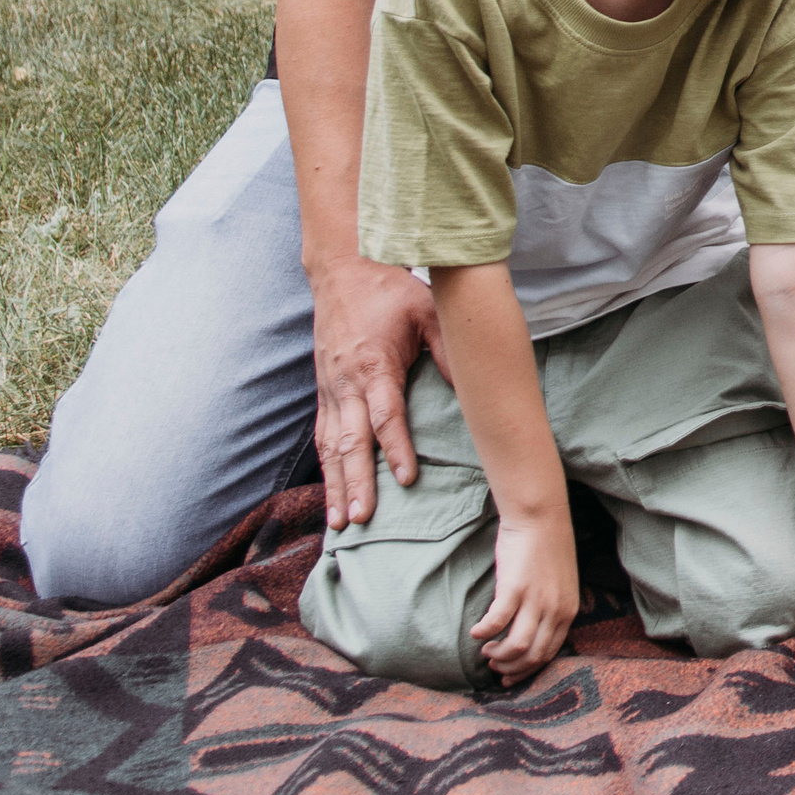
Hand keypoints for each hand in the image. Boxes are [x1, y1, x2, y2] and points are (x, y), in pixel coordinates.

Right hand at [309, 252, 450, 529]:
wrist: (343, 271)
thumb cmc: (391, 291)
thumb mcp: (428, 311)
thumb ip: (447, 349)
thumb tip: (472, 383)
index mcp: (374, 365)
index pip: (386, 414)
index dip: (395, 447)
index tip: (406, 478)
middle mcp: (347, 383)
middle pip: (350, 441)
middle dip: (356, 482)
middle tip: (363, 517)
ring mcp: (330, 390)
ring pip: (330, 447)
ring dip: (336, 486)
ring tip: (341, 523)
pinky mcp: (323, 393)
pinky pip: (322, 437)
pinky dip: (326, 470)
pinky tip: (331, 497)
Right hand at [470, 508, 578, 686]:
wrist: (541, 517)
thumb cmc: (546, 549)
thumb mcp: (560, 584)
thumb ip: (551, 608)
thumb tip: (533, 632)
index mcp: (568, 611)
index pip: (548, 654)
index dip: (526, 670)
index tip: (509, 676)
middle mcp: (555, 609)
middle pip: (532, 656)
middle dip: (510, 668)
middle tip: (493, 664)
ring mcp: (536, 600)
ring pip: (516, 647)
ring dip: (498, 655)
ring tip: (486, 650)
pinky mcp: (515, 587)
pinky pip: (496, 622)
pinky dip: (484, 633)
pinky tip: (476, 632)